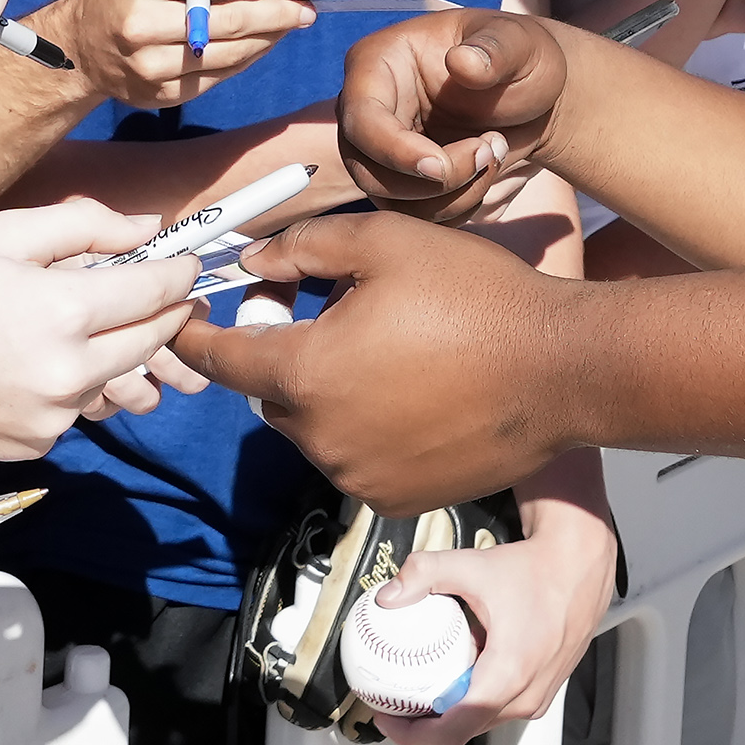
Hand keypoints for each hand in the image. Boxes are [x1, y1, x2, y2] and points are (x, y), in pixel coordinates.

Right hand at [0, 199, 201, 458]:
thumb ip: (81, 225)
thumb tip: (147, 228)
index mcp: (63, 311)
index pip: (155, 290)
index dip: (179, 273)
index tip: (187, 263)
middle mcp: (71, 372)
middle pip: (152, 340)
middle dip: (166, 312)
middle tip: (162, 292)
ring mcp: (57, 416)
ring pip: (115, 377)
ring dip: (116, 351)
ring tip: (79, 327)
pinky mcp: (39, 444)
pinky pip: (75, 407)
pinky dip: (69, 383)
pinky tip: (27, 364)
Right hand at [38, 0, 305, 110]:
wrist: (80, 49)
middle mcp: (144, 24)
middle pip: (228, 21)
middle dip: (276, 13)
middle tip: (305, 7)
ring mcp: (153, 66)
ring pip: (230, 53)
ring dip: (268, 38)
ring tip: (291, 24)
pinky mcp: (163, 95)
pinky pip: (219, 75)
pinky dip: (246, 58)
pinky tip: (261, 44)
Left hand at [171, 210, 567, 514]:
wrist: (562, 370)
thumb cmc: (476, 297)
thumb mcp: (383, 244)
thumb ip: (300, 249)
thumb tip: (251, 265)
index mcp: (306, 373)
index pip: (221, 360)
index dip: (195, 338)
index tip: (182, 323)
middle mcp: (320, 437)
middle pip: (270, 395)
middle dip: (283, 357)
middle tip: (328, 316)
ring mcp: (357, 476)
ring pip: (314, 429)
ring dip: (328, 396)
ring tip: (386, 355)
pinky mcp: (394, 500)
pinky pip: (355, 460)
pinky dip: (365, 432)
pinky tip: (413, 397)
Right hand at [330, 10, 571, 212]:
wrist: (535, 96)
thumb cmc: (522, 58)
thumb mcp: (519, 44)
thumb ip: (494, 49)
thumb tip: (461, 61)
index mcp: (379, 62)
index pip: (361, 118)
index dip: (395, 150)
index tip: (442, 167)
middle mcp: (367, 108)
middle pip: (366, 168)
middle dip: (433, 179)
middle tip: (487, 153)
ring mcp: (380, 147)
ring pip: (388, 200)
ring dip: (450, 195)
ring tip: (493, 155)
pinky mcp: (400, 179)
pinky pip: (411, 216)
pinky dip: (454, 209)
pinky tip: (485, 175)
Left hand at [362, 498, 615, 744]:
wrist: (581, 565)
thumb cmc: (538, 571)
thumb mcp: (472, 566)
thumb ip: (424, 575)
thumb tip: (388, 596)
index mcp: (508, 675)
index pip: (453, 729)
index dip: (412, 734)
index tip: (386, 718)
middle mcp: (526, 695)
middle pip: (463, 729)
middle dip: (423, 725)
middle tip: (393, 701)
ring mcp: (537, 696)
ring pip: (481, 720)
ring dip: (449, 711)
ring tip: (417, 689)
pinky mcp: (542, 690)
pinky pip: (499, 706)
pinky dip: (472, 697)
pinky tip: (453, 673)